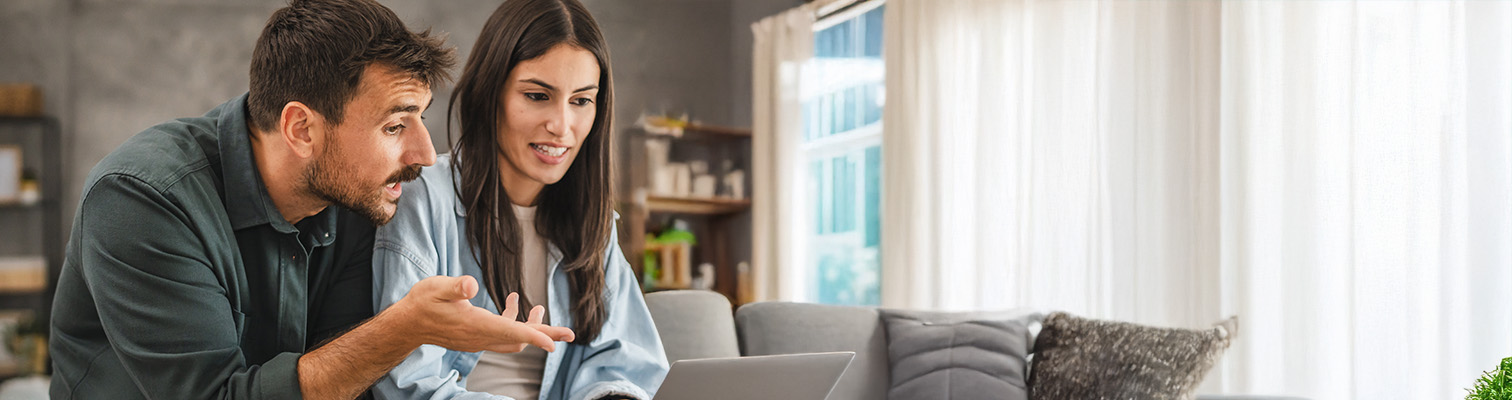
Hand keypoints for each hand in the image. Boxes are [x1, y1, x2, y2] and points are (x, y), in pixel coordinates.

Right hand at [394, 275, 574, 352]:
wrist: (407, 324)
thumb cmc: (422, 303)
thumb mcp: (436, 287)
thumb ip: (455, 286)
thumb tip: (470, 284)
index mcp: (476, 325)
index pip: (511, 333)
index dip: (535, 336)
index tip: (555, 343)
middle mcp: (480, 337)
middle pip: (520, 340)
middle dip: (545, 334)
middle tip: (570, 333)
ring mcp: (479, 340)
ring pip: (513, 339)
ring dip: (530, 327)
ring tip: (540, 307)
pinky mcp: (477, 338)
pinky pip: (503, 336)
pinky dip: (514, 323)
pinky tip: (513, 302)